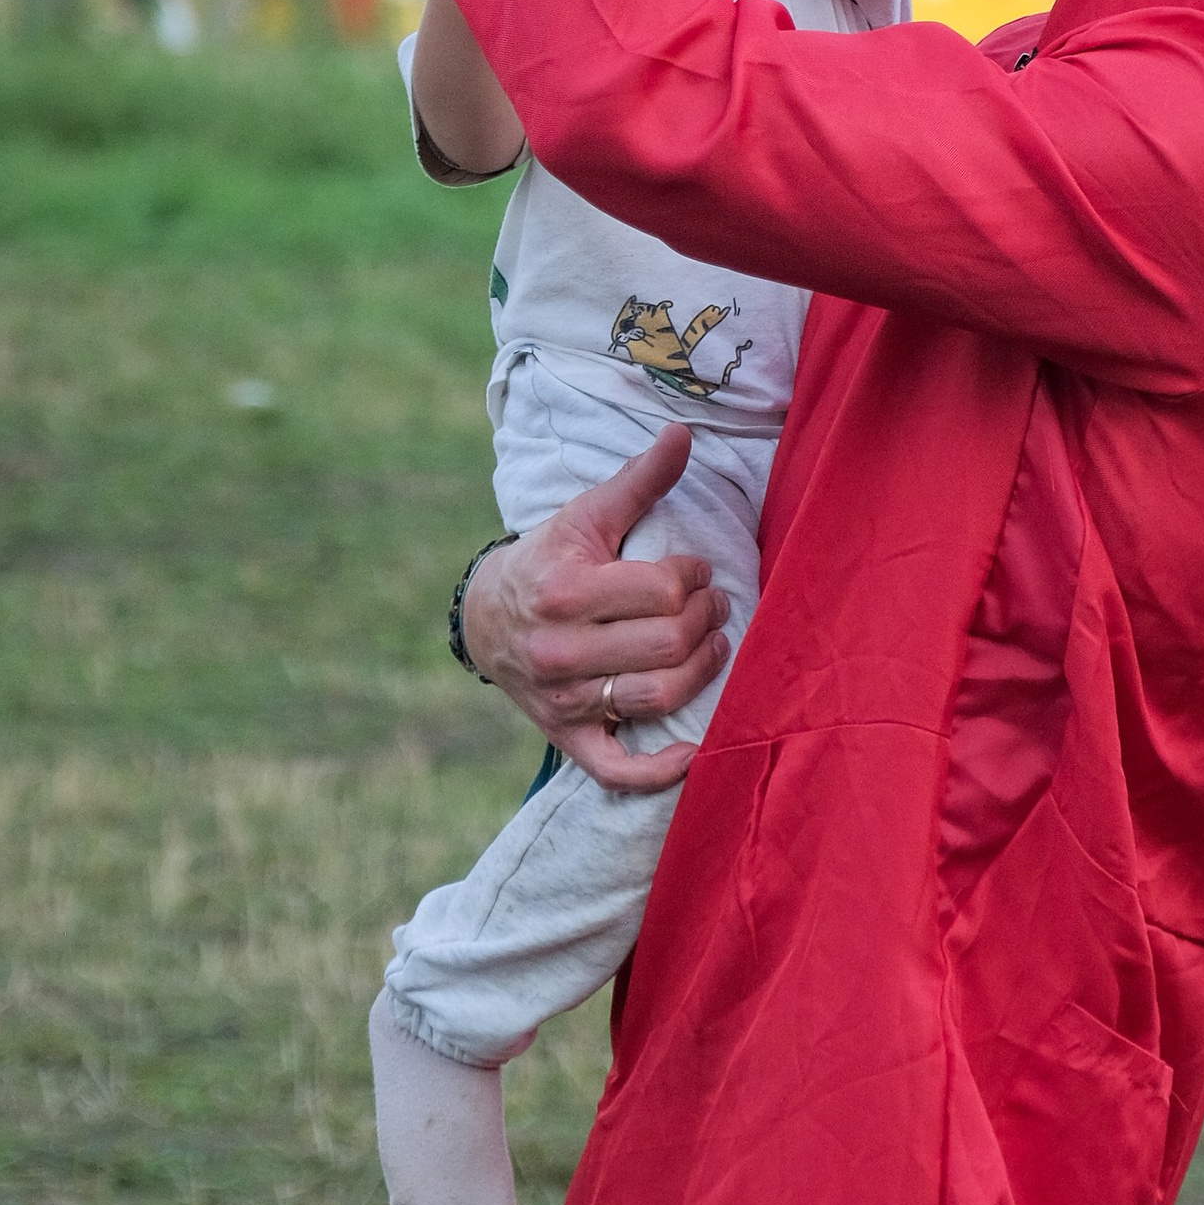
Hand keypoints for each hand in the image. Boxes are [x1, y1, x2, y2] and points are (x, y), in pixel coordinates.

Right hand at [461, 427, 733, 794]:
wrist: (488, 620)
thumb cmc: (551, 559)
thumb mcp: (586, 515)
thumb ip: (639, 480)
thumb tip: (684, 433)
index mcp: (564, 591)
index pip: (660, 591)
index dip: (692, 578)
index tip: (695, 571)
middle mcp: (559, 650)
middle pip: (665, 645)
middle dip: (705, 621)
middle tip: (715, 605)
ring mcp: (563, 701)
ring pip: (654, 697)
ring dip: (701, 673)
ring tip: (712, 645)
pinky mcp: (568, 738)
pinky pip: (618, 770)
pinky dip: (660, 770)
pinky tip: (696, 749)